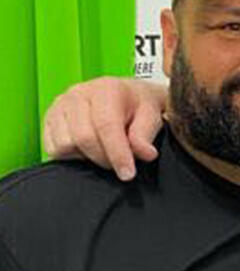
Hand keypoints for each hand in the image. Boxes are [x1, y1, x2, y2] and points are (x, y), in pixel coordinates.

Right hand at [42, 78, 168, 181]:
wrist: (125, 96)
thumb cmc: (138, 106)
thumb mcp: (151, 116)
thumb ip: (145, 135)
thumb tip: (145, 153)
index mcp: (105, 89)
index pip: (106, 125)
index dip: (117, 153)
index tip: (127, 173)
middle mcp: (78, 94)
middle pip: (84, 137)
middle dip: (104, 158)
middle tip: (120, 162)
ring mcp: (60, 105)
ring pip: (65, 144)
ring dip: (87, 157)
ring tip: (104, 151)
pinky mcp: (49, 119)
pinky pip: (52, 148)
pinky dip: (70, 156)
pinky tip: (87, 150)